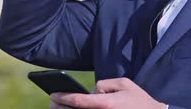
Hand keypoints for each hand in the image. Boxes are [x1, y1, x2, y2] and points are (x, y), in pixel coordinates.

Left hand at [49, 77, 165, 108]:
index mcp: (106, 103)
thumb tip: (92, 92)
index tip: (54, 94)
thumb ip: (104, 85)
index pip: (79, 100)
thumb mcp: (123, 83)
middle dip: (61, 107)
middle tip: (52, 102)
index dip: (64, 97)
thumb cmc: (138, 99)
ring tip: (58, 107)